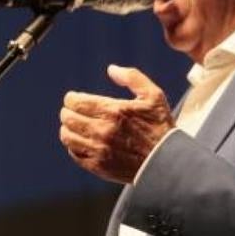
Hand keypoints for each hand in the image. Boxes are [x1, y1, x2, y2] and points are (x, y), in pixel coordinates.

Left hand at [59, 64, 173, 183]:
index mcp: (113, 111)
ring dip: (68, 128)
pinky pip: (74, 153)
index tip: (75, 98)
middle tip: (73, 111)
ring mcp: (99, 150)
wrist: (167, 161)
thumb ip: (132, 77)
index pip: (76, 102)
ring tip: (75, 126)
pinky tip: (82, 142)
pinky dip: (74, 146)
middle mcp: (102, 130)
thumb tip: (111, 69)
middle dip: (68, 111)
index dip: (72, 98)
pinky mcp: (98, 166)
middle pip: (68, 118)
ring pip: (67, 136)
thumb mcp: (153, 96)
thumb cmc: (160, 126)